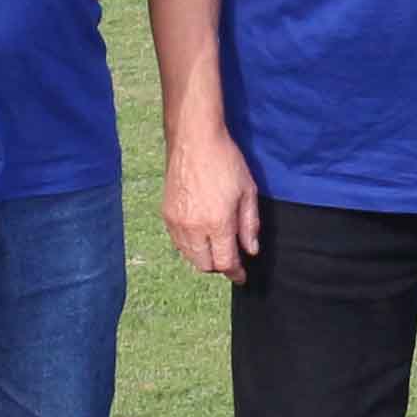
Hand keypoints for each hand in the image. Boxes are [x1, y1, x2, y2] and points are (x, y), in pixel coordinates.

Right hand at [163, 122, 261, 282]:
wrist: (194, 140)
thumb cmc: (225, 161)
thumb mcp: (248, 192)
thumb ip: (249, 225)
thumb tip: (251, 250)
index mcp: (217, 223)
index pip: (225, 261)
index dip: (235, 272)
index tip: (241, 276)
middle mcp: (193, 228)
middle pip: (205, 265)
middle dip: (219, 266)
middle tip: (230, 257)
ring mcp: (176, 222)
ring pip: (189, 256)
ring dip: (203, 257)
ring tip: (216, 247)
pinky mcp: (166, 214)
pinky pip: (178, 242)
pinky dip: (189, 246)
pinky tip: (200, 235)